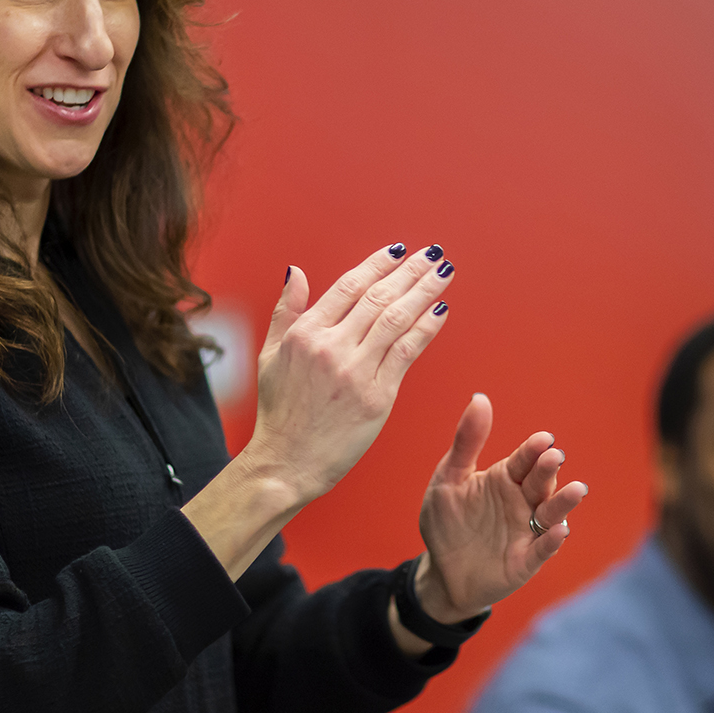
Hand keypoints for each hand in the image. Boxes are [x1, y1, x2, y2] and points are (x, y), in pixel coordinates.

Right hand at [241, 243, 453, 503]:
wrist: (287, 462)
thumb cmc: (279, 412)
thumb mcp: (269, 355)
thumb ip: (286, 311)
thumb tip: (298, 272)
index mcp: (305, 334)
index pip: (349, 287)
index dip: (377, 265)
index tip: (397, 251)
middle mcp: (331, 348)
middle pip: (378, 298)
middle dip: (410, 271)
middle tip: (432, 254)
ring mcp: (356, 372)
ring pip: (397, 320)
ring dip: (425, 292)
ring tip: (443, 272)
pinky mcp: (377, 396)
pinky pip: (407, 352)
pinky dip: (426, 327)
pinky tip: (440, 310)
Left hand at [415, 393, 589, 620]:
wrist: (442, 572)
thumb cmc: (448, 522)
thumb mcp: (449, 479)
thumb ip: (466, 442)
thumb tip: (480, 398)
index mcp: (505, 478)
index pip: (524, 460)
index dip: (533, 450)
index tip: (543, 439)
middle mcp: (522, 502)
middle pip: (540, 483)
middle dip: (548, 471)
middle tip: (554, 457)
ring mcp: (527, 531)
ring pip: (550, 514)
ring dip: (563, 502)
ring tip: (576, 490)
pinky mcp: (526, 561)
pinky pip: (542, 549)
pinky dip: (552, 541)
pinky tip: (559, 531)